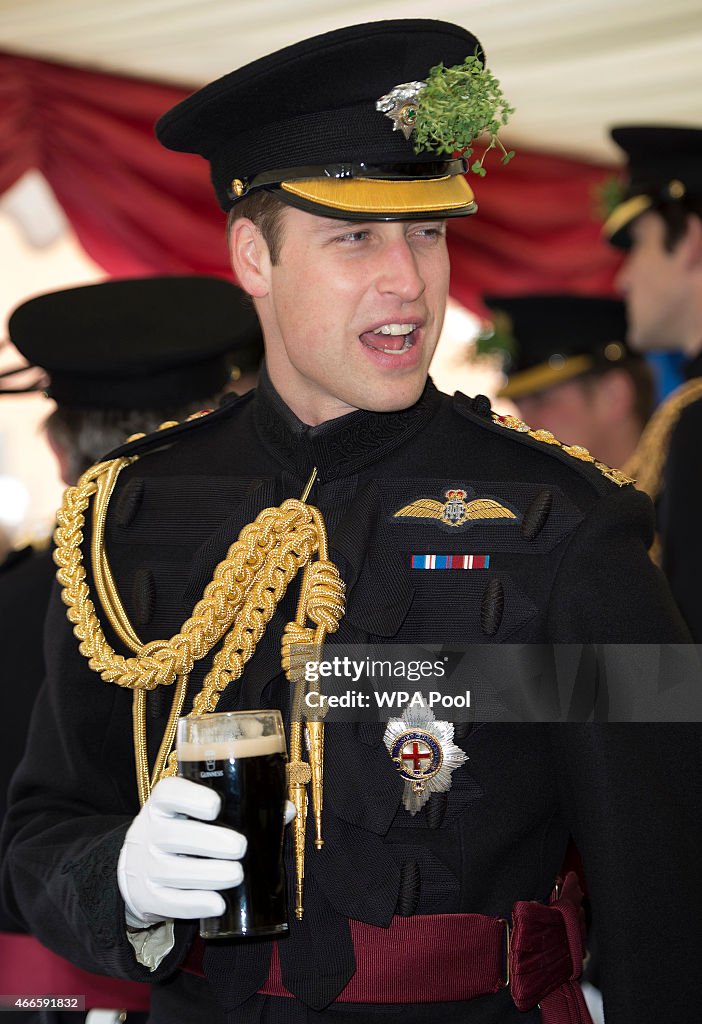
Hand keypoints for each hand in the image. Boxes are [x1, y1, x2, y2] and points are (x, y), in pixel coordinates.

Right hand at [117, 776, 245, 928]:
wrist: (139, 865)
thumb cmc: (183, 829)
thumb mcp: (196, 813)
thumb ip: (239, 809)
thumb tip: (286, 811)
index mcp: (163, 804)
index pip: (168, 793)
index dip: (190, 798)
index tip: (216, 805)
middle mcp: (149, 831)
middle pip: (172, 834)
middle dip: (209, 841)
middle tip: (241, 847)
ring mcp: (145, 865)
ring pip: (171, 871)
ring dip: (207, 874)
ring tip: (236, 874)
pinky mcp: (147, 896)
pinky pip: (168, 902)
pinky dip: (195, 904)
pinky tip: (218, 904)